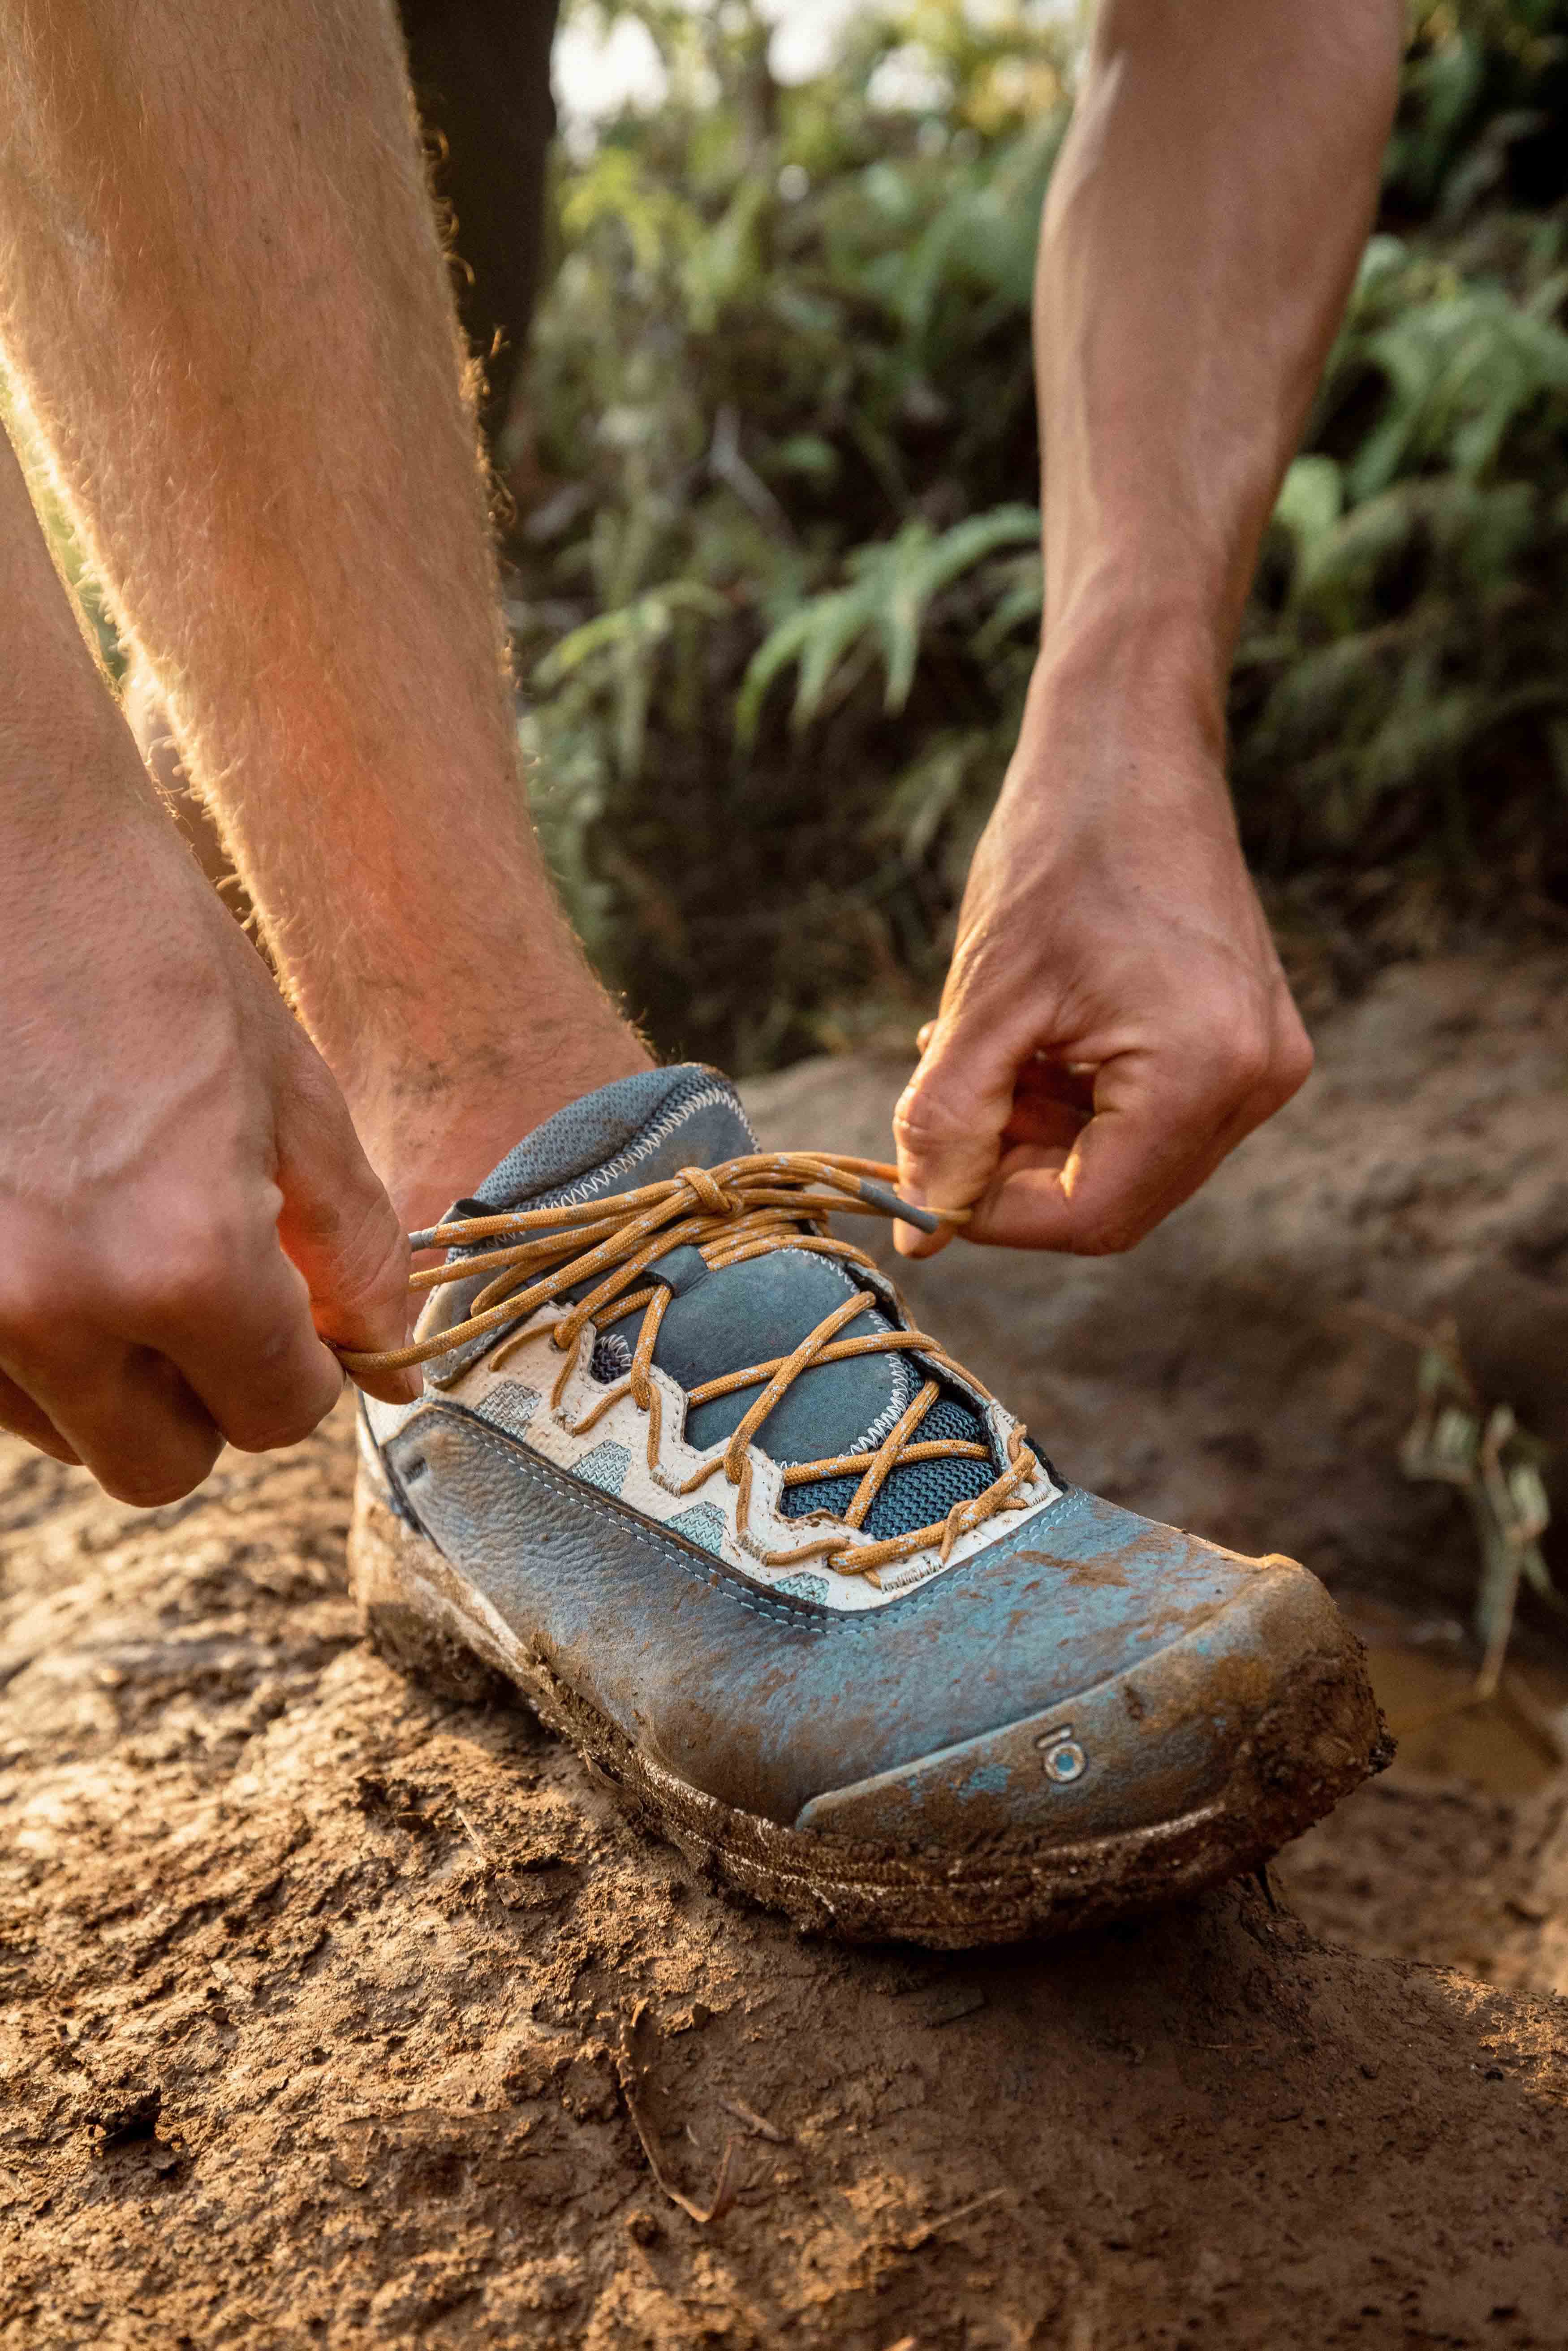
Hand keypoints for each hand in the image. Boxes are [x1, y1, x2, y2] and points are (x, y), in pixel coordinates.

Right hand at [0, 742, 417, 1503]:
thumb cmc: (152, 951)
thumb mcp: (290, 1098)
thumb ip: (351, 1252)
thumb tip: (389, 1367)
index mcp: (178, 1266)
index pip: (274, 1417)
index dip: (302, 1371)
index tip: (296, 1319)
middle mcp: (49, 1309)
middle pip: (158, 1464)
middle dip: (203, 1399)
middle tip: (210, 1296)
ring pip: (59, 1427)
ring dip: (103, 1368)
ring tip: (110, 1229)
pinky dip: (23, 1332)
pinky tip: (41, 1223)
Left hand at [892, 657, 1312, 1257]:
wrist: (1128, 746)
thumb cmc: (1058, 851)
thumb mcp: (985, 1000)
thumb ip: (948, 1124)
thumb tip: (920, 1233)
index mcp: (1204, 1071)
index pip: (1089, 1214)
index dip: (993, 1214)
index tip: (925, 1179)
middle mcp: (1254, 1079)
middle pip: (1115, 1199)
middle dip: (1016, 1172)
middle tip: (948, 1105)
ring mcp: (1261, 1060)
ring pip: (1129, 1163)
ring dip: (1041, 1136)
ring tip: (982, 1053)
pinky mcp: (1248, 1040)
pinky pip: (1153, 1115)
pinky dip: (1078, 1102)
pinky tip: (1030, 1042)